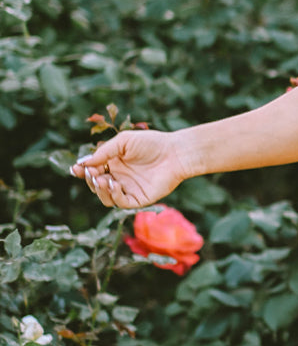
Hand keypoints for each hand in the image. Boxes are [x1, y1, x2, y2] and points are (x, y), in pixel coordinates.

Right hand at [70, 129, 188, 210]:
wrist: (174, 153)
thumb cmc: (151, 143)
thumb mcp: (122, 142)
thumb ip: (103, 153)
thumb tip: (83, 163)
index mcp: (113, 164)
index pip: (93, 171)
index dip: (82, 171)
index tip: (75, 168)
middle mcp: (119, 178)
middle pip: (96, 185)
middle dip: (90, 180)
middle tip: (92, 173)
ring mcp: (128, 190)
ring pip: (105, 197)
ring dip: (100, 190)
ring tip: (102, 179)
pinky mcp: (139, 199)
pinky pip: (121, 203)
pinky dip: (114, 195)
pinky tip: (114, 184)